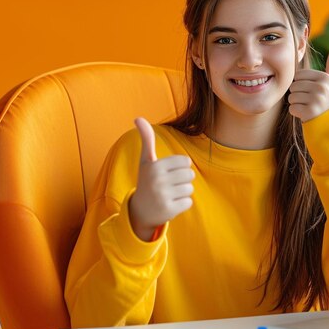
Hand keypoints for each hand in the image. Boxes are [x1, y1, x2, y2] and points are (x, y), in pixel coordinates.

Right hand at [129, 118, 194, 240]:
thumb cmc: (147, 181)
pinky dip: (182, 204)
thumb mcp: (146, 160)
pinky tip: (170, 204)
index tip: (168, 173)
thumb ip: (147, 139)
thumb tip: (138, 118)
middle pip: (190, 175)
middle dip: (182, 180)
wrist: (140, 211)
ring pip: (190, 189)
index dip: (180, 167)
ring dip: (182, 193)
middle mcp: (157, 180)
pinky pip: (189, 202)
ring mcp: (162, 195)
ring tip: (169, 194)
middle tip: (169, 185)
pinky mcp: (168, 210)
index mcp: (154, 165)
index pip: (185, 161)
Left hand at [288, 40, 328, 121]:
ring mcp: (316, 100)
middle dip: (299, 94)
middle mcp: (322, 87)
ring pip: (291, 97)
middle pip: (293, 86)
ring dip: (297, 104)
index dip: (302, 84)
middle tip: (311, 101)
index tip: (312, 91)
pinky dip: (296, 113)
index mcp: (325, 78)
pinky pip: (292, 109)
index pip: (298, 76)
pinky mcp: (310, 112)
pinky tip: (307, 115)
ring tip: (309, 107)